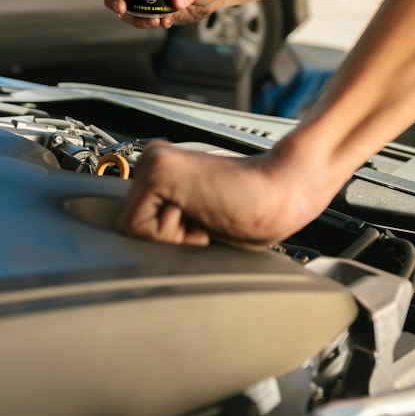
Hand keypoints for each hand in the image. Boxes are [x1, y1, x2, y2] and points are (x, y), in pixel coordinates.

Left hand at [117, 139, 312, 247]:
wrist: (282, 192)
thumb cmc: (253, 213)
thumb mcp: (200, 224)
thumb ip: (170, 225)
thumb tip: (141, 253)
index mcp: (162, 174)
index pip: (138, 227)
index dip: (172, 241)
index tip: (204, 223)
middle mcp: (152, 162)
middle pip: (132, 228)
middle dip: (169, 239)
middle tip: (207, 218)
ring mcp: (152, 163)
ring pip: (133, 230)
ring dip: (173, 237)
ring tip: (206, 214)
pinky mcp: (157, 170)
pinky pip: (139, 228)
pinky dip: (172, 235)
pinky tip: (202, 212)